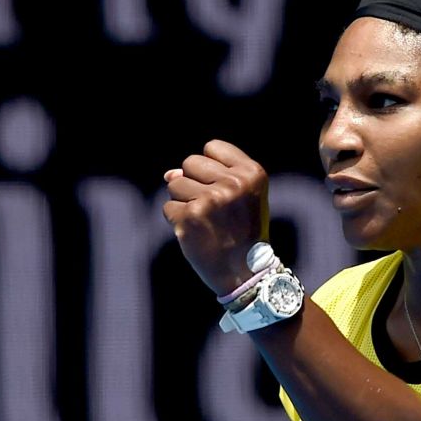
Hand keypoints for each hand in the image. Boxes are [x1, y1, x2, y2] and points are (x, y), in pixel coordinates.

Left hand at [162, 139, 269, 295]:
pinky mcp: (191, 216)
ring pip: (174, 184)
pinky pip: (168, 207)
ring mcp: (211, 199)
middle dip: (194, 183)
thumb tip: (169, 174)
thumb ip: (210, 177)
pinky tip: (196, 233)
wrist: (246, 273)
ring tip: (205, 221)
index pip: (212, 147)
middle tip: (213, 209)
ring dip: (183, 202)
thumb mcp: (241, 198)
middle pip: (190, 162)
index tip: (222, 189)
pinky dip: (177, 221)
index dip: (210, 168)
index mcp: (252, 173)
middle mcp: (234, 184)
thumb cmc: (243, 232)